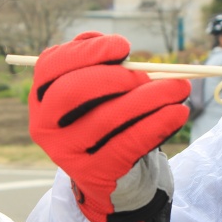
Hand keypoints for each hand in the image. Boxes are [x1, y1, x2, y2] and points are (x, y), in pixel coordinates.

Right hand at [29, 32, 188, 221]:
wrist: (109, 174)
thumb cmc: (104, 118)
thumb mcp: (97, 91)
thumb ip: (102, 65)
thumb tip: (126, 56)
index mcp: (42, 96)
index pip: (51, 65)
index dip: (87, 51)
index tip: (123, 46)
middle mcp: (45, 125)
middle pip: (70, 92)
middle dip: (112, 77)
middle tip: (145, 74)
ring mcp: (66, 153)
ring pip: (105, 119)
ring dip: (148, 98)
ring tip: (179, 88)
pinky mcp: (94, 174)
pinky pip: (128, 145)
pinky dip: (157, 125)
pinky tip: (178, 112)